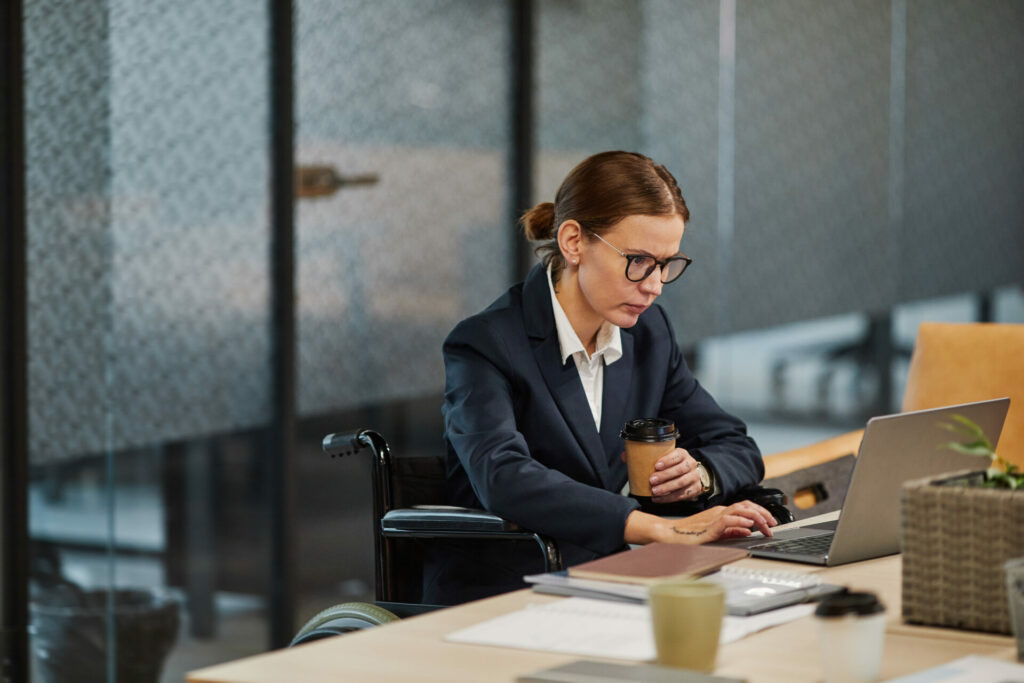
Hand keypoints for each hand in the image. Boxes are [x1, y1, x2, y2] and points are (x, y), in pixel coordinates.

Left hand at [648, 448, 703, 502]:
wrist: (694, 474)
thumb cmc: (676, 465)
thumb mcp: (671, 458)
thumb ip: (660, 460)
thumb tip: (638, 463)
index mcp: (683, 454)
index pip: (677, 456)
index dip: (667, 461)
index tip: (656, 466)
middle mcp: (691, 465)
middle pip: (679, 470)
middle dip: (664, 476)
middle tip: (652, 480)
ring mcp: (694, 477)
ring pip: (681, 483)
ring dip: (666, 488)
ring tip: (654, 491)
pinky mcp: (695, 489)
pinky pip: (681, 495)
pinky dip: (668, 498)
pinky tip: (658, 499)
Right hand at [663, 501, 777, 542]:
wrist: (670, 534)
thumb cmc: (689, 534)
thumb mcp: (716, 534)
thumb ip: (732, 531)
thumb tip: (748, 531)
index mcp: (720, 512)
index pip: (745, 506)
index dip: (760, 512)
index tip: (770, 522)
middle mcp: (719, 511)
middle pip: (746, 505)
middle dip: (763, 513)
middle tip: (773, 523)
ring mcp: (714, 516)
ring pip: (740, 510)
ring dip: (756, 517)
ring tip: (766, 526)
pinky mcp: (710, 525)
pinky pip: (728, 520)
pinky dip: (740, 521)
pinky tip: (749, 527)